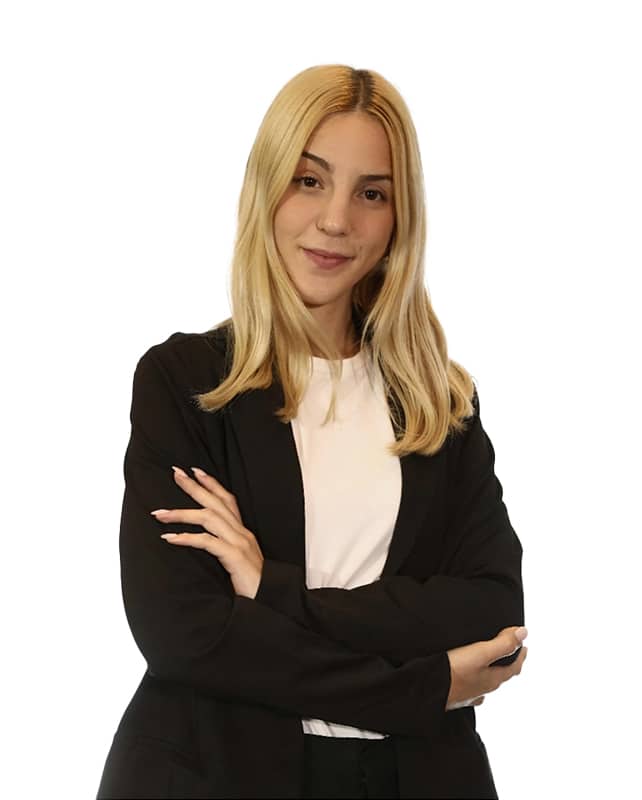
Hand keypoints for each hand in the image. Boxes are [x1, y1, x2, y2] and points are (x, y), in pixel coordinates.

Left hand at [151, 466, 263, 598]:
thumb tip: (206, 542)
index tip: (195, 471)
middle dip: (193, 487)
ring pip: (208, 517)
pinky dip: (186, 538)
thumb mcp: (238, 561)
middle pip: (215, 502)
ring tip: (159, 513)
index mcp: (242, 532)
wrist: (269, 601)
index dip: (212, 484)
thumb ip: (225, 548)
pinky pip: (207, 542)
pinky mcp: (234, 556)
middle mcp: (241, 533)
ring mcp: (239, 543)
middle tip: (175, 474)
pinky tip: (170, 538)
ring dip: (181, 513)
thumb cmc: (252, 585)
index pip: (227, 500)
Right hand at [446, 626, 527, 710]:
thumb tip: (524, 633)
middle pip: (502, 675)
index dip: (520, 654)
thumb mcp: (480, 653)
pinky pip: (471, 689)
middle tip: (512, 652)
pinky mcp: (457, 697)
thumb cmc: (454, 672)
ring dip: (492, 672)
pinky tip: (470, 682)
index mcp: (494, 679)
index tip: (524, 645)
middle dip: (509, 663)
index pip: (514, 666)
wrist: (428, 690)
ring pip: (487, 683)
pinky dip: (475, 683)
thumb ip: (502, 644)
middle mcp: (485, 689)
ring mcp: (471, 694)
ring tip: (491, 664)